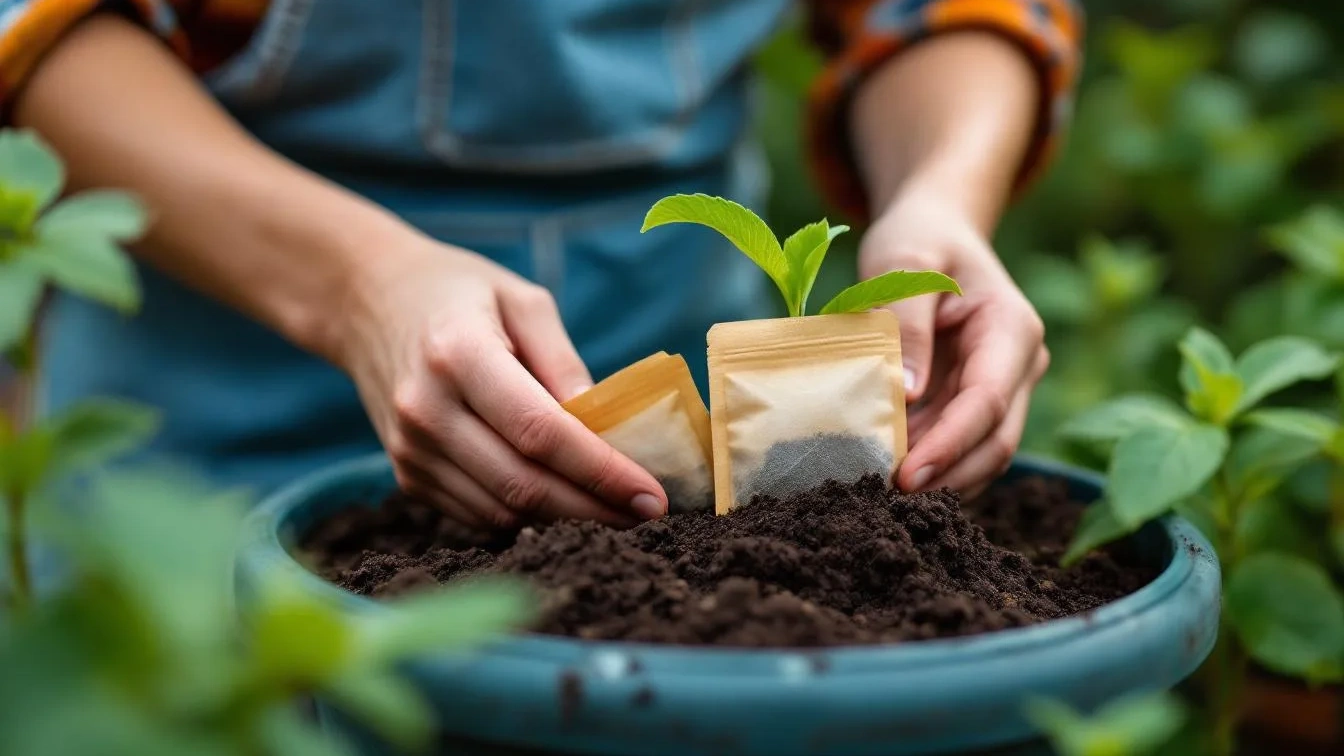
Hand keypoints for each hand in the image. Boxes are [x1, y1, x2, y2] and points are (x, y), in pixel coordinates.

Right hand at [336, 233, 667, 530]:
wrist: (366, 302)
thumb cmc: (458, 292)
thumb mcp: (522, 300)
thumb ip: (565, 362)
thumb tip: (606, 428)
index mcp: (458, 354)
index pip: (540, 432)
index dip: (601, 472)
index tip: (652, 494)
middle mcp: (426, 409)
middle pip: (522, 484)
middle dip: (594, 509)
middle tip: (647, 514)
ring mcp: (409, 449)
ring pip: (501, 512)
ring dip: (564, 521)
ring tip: (614, 510)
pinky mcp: (406, 474)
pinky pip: (477, 515)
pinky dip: (526, 518)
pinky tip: (562, 502)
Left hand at [860, 190, 1048, 498]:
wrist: (935, 230)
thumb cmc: (918, 240)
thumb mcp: (904, 264)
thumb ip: (906, 324)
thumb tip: (906, 396)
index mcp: (1012, 329)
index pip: (988, 403)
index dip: (949, 446)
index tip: (905, 476)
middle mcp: (1020, 365)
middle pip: (994, 442)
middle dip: (945, 476)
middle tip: (882, 499)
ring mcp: (1004, 387)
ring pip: (981, 455)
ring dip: (937, 479)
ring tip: (878, 493)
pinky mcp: (976, 403)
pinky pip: (959, 447)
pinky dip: (929, 466)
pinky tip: (885, 474)